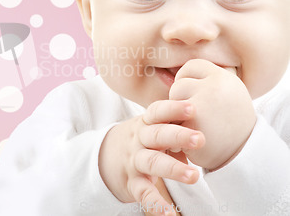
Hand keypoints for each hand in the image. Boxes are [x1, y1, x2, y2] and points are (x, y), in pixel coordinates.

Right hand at [99, 100, 204, 214]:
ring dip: (172, 168)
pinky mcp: (132, 182)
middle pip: (157, 135)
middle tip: (200, 139)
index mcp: (146, 123)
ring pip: (152, 162)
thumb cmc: (142, 138)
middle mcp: (139, 140)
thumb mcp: (152, 126)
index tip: (192, 108)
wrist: (105, 155)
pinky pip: (143, 193)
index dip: (173, 108)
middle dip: (178, 136)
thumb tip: (207, 123)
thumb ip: (173, 123)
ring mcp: (134, 161)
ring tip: (193, 176)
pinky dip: (156, 204)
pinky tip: (169, 214)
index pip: (157, 112)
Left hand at [169, 59, 255, 169]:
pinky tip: (192, 139)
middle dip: (182, 100)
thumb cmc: (231, 123)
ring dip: (177, 116)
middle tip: (199, 116)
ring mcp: (202, 105)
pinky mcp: (191, 125)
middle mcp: (215, 87)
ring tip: (196, 126)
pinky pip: (171, 122)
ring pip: (172, 103)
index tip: (195, 94)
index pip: (192, 66)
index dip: (188, 80)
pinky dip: (176, 132)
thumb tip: (173, 70)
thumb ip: (206, 81)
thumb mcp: (228, 93)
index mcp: (224, 77)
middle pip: (179, 85)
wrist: (243, 155)